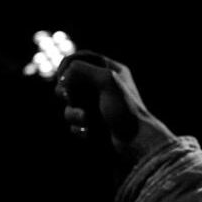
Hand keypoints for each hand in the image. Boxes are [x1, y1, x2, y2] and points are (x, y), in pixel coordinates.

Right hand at [55, 51, 175, 171]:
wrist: (138, 142)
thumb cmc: (126, 110)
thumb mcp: (107, 81)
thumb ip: (81, 69)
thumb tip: (63, 78)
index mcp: (112, 71)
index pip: (81, 57)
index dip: (68, 65)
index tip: (64, 77)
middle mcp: (104, 86)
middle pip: (70, 80)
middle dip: (65, 91)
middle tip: (69, 98)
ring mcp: (98, 105)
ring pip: (70, 103)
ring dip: (71, 112)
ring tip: (84, 120)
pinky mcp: (95, 123)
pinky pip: (74, 121)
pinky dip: (77, 126)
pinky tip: (87, 132)